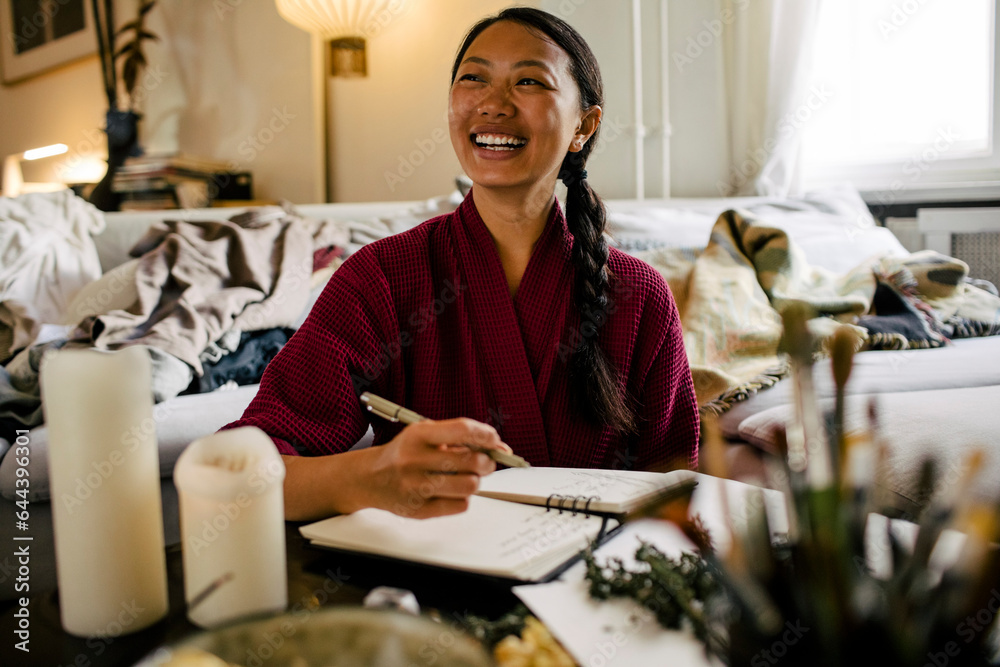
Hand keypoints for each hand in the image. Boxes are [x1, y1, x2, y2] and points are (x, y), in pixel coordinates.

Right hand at [363, 418, 511, 518]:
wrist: (369, 478)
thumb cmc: (404, 453)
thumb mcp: (426, 435)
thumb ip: (460, 438)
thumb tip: (500, 447)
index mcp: (418, 435)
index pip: (462, 430)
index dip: (485, 435)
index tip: (494, 440)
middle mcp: (415, 459)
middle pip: (471, 461)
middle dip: (486, 462)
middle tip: (484, 463)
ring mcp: (416, 487)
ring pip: (469, 486)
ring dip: (475, 481)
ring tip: (466, 477)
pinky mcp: (419, 510)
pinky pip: (460, 506)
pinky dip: (462, 498)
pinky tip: (451, 491)